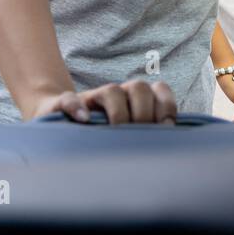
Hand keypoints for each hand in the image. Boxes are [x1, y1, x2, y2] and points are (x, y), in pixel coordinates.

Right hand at [29, 79, 178, 124]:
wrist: (58, 121)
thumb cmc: (106, 138)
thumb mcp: (129, 138)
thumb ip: (150, 137)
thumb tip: (175, 146)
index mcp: (136, 100)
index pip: (159, 91)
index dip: (166, 107)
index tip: (167, 128)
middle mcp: (118, 95)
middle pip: (139, 88)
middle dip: (144, 112)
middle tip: (141, 136)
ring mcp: (92, 99)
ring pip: (111, 91)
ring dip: (119, 111)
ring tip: (117, 132)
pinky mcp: (64, 105)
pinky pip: (69, 100)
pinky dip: (76, 108)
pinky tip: (84, 120)